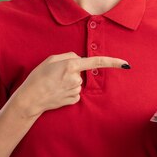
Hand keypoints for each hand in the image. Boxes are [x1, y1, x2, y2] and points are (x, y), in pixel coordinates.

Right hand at [12, 52, 128, 117]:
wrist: (30, 99)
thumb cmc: (38, 77)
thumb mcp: (51, 60)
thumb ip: (68, 56)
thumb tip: (80, 60)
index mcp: (71, 65)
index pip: (96, 62)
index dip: (113, 62)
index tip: (126, 63)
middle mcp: (76, 78)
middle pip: (81, 71)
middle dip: (72, 71)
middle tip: (55, 76)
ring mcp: (75, 90)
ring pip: (78, 82)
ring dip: (69, 82)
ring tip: (54, 85)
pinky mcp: (74, 99)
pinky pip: (75, 92)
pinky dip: (68, 91)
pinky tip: (57, 93)